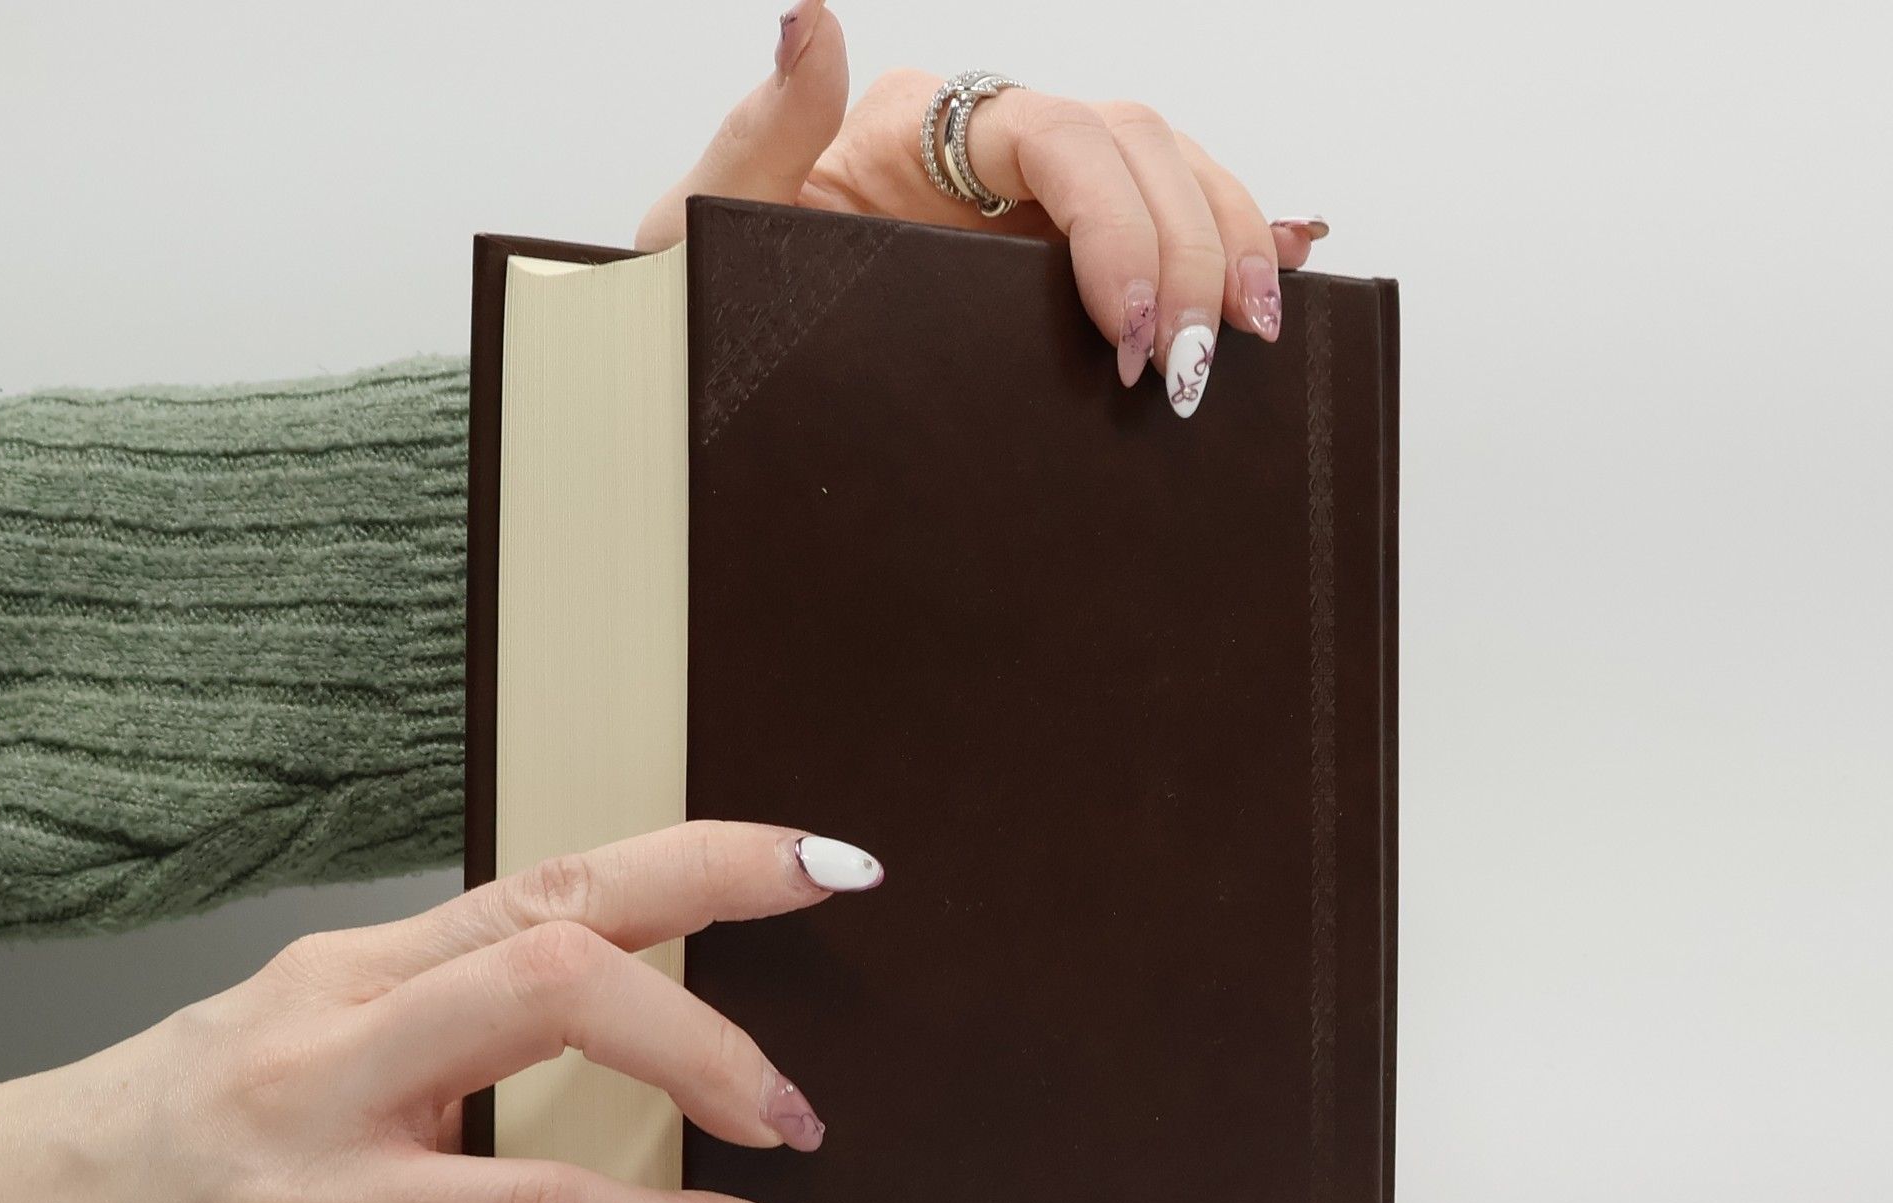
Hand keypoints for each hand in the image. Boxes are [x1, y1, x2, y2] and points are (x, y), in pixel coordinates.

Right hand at [0, 823, 882, 1202]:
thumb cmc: (152, 1127)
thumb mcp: (298, 1018)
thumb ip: (450, 995)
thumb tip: (623, 973)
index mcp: (351, 977)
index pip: (560, 885)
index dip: (714, 866)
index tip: (830, 870)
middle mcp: (334, 1069)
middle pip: (559, 990)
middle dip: (710, 1048)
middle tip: (793, 1113)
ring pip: (535, 1199)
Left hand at [637, 1, 1328, 415]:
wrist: (718, 386)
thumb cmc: (709, 304)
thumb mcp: (702, 228)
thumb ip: (756, 132)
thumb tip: (811, 16)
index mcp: (916, 131)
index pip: (1057, 135)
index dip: (1114, 218)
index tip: (1126, 325)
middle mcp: (986, 156)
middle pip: (1137, 150)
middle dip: (1187, 251)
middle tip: (1190, 367)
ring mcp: (1030, 212)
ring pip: (1170, 182)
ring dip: (1227, 251)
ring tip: (1249, 342)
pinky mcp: (1056, 271)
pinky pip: (1161, 239)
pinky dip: (1229, 251)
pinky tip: (1280, 286)